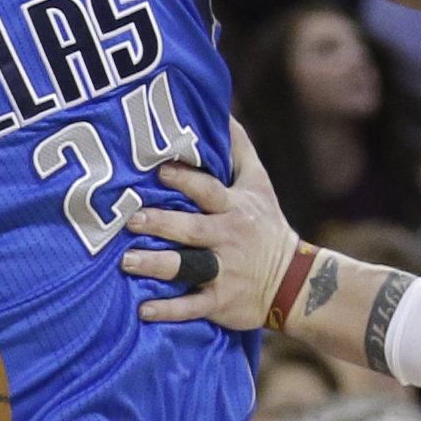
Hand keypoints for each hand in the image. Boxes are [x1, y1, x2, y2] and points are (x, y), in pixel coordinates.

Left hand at [119, 119, 299, 329]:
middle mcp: (228, 238)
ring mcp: (224, 272)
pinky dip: (169, 309)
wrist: (293, 282)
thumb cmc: (266, 225)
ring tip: (127, 261)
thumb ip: (239, 149)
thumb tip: (222, 111)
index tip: (159, 171)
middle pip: (192, 230)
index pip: (209, 191)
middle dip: (162, 224)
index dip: (186, 181)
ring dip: (157, 265)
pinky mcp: (220, 302)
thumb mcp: (259, 184)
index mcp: (234, 208)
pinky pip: (192, 307)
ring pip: (188, 268)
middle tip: (131, 219)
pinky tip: (143, 309)